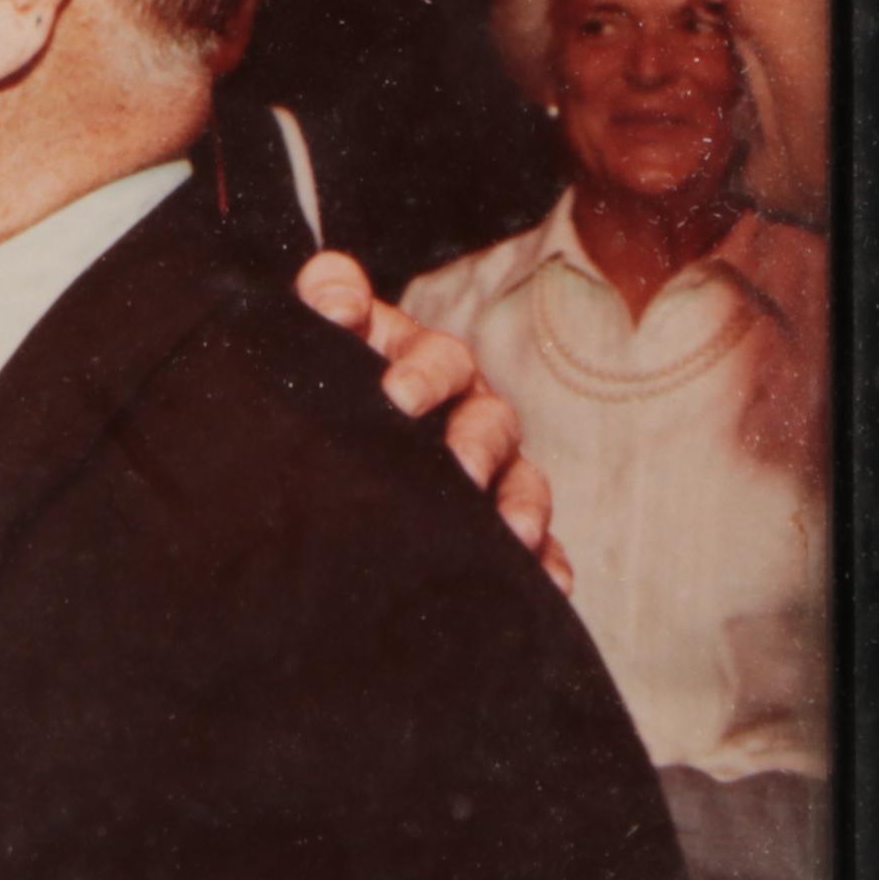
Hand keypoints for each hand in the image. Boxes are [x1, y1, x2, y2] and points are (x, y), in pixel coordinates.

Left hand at [294, 249, 571, 592]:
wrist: (328, 439)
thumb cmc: (333, 378)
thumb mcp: (326, 332)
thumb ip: (329, 295)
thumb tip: (340, 302)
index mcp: (429, 367)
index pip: (439, 360)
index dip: (422, 372)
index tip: (394, 395)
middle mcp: (470, 415)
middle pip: (490, 424)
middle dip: (477, 445)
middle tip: (459, 468)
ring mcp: (493, 471)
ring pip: (523, 484)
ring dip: (523, 506)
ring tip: (515, 533)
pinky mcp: (502, 526)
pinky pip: (539, 546)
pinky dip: (547, 565)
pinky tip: (553, 584)